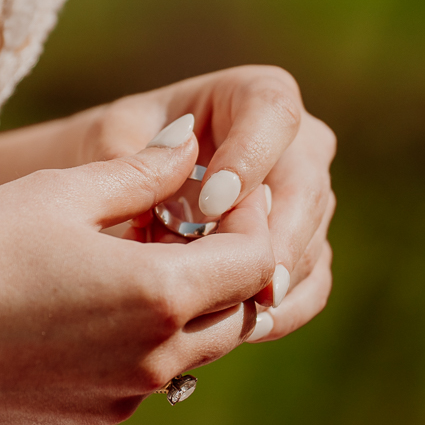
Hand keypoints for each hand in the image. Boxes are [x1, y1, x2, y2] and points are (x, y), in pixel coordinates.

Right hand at [0, 118, 276, 424]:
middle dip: (228, 268)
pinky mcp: (88, 424)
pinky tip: (84, 308)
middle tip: (188, 222)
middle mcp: (155, 360)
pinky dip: (138, 345)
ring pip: (193, 353)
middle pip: (238, 313)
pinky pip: (141, 380)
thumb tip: (193, 147)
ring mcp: (122, 400)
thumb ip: (142, 173)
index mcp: (158, 294)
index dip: (250, 221)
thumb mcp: (58, 192)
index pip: (257, 260)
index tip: (220, 192)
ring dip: (185, 308)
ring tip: (134, 260)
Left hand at [79, 66, 336, 342]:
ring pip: (311, 240)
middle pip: (306, 186)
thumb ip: (131, 156)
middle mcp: (298, 143)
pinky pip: (312, 283)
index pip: (273, 114)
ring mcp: (308, 199)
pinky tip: (247, 329)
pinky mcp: (306, 249)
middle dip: (275, 238)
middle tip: (242, 280)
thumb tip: (164, 179)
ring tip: (229, 311)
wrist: (119, 198)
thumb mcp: (112, 141)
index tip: (211, 206)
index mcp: (255, 95)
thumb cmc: (116, 154)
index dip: (251, 158)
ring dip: (274, 279)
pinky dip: (284, 310)